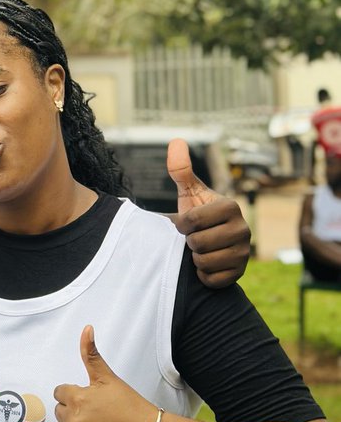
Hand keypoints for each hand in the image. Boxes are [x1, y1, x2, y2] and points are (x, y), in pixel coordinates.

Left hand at [53, 325, 159, 421]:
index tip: (91, 398)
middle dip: (74, 408)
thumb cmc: (130, 406)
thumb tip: (86, 328)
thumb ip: (91, 354)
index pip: (60, 392)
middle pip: (60, 410)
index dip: (76, 393)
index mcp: (76, 399)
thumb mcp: (109, 378)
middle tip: (96, 412)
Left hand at [167, 138, 249, 287]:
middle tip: (194, 236)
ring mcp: (245, 253)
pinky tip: (206, 264)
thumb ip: (181, 169)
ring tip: (200, 248)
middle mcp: (244, 229)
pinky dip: (203, 275)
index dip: (182, 223)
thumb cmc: (196, 211)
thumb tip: (176, 141)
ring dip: (195, 258)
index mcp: (231, 206)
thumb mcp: (188, 191)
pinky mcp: (240, 273)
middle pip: (199, 243)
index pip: (192, 221)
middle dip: (189, 241)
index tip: (186, 221)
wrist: (206, 239)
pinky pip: (212, 280)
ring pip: (205, 262)